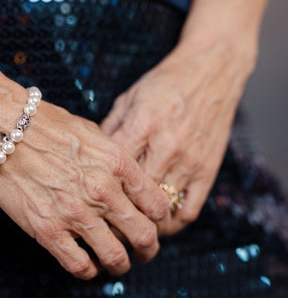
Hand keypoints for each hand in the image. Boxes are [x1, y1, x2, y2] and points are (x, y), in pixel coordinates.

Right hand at [0, 89, 169, 279]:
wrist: (2, 128)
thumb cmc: (44, 124)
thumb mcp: (92, 132)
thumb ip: (113, 159)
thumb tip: (126, 181)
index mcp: (117, 163)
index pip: (157, 204)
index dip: (161, 220)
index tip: (155, 224)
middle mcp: (102, 190)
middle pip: (144, 235)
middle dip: (149, 249)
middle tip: (145, 252)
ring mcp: (76, 213)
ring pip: (115, 257)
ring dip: (121, 265)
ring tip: (117, 264)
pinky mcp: (48, 230)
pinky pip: (79, 265)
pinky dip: (89, 271)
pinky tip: (88, 265)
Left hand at [101, 42, 254, 234]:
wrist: (211, 70)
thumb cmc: (163, 83)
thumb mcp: (127, 99)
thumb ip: (109, 132)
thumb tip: (90, 163)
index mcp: (141, 126)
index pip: (112, 172)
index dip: (96, 195)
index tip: (86, 207)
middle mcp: (166, 146)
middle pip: (135, 197)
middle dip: (116, 216)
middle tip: (103, 226)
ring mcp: (189, 161)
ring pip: (161, 209)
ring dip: (142, 224)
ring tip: (127, 227)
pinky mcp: (208, 170)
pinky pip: (189, 210)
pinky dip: (171, 224)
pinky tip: (157, 223)